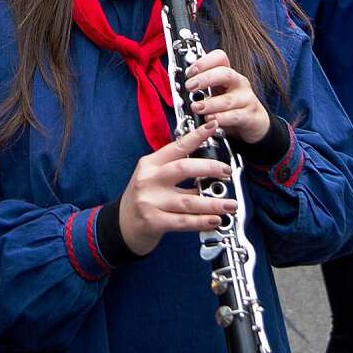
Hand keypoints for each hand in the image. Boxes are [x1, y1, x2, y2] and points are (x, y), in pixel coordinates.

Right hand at [118, 120, 236, 255]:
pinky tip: (214, 220)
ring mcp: (150, 201)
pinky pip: (183, 221)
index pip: (177, 146)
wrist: (123, 225)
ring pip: (188, 200)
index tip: (213, 126)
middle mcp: (149, 179)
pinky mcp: (153, 221)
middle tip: (226, 171)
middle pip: (183, 168)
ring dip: (213, 203)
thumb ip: (174, 168)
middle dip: (209, 168)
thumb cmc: (144, 198)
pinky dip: (201, 221)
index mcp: (150, 164)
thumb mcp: (152, 176)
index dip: (196, 136)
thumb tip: (208, 166)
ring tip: (230, 204)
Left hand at [185, 49, 270, 143]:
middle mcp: (239, 83)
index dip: (203, 62)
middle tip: (189, 87)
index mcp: (228, 74)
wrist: (254, 124)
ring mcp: (246, 99)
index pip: (220, 58)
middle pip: (225, 73)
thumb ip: (202, 87)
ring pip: (228, 99)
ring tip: (196, 107)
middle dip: (205, 79)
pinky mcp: (250, 116)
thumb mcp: (217, 93)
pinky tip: (210, 120)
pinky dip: (221, 118)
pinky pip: (235, 116)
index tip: (189, 72)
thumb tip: (180, 84)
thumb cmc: (231, 106)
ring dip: (210, 103)